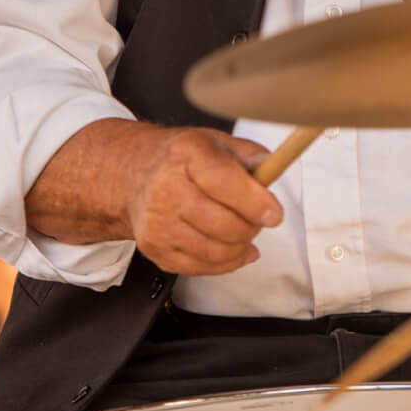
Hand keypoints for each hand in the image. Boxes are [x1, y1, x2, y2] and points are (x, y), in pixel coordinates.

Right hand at [121, 126, 284, 275]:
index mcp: (186, 152)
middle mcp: (165, 187)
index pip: (224, 182)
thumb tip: (272, 171)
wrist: (136, 175)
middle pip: (223, 224)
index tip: (274, 214)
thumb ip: (250, 155)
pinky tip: (232, 249)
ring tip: (242, 231)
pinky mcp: (155, 248)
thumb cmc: (181, 159)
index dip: (255, 202)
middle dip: (251, 227)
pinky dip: (226, 263)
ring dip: (240, 247)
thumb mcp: (217, 142)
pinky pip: (202, 268)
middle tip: (257, 219)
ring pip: (216, 252)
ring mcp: (157, 222)